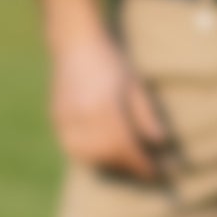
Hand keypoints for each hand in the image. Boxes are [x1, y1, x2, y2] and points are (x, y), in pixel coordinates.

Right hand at [51, 32, 171, 177]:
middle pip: (107, 155)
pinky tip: (101, 153)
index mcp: (106, 109)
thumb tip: (159, 143)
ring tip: (123, 163)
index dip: (141, 164)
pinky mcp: (56, 118)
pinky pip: (72, 147)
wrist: (76, 43)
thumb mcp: (135, 86)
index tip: (156, 172)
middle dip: (126, 166)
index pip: (126, 148)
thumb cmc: (112, 62)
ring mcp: (66, 119)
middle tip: (142, 169)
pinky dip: (88, 156)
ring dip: (107, 164)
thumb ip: (146, 116)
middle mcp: (84, 117)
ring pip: (87, 156)